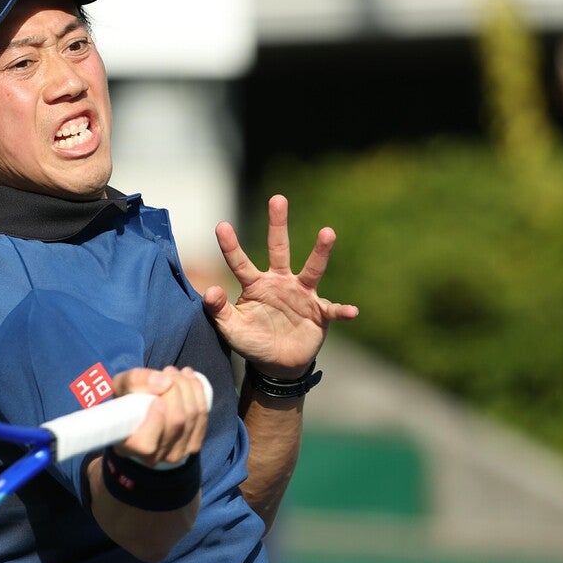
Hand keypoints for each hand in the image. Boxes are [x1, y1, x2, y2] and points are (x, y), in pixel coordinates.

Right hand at [111, 366, 209, 465]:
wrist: (141, 417)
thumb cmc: (127, 402)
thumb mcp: (121, 386)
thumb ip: (136, 380)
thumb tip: (165, 382)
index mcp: (129, 446)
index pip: (146, 443)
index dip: (156, 420)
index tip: (156, 399)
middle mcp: (153, 457)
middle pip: (176, 421)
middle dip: (175, 389)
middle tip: (167, 371)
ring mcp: (176, 453)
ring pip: (192, 416)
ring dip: (187, 386)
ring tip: (175, 373)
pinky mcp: (193, 445)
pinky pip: (203, 416)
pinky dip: (198, 392)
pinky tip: (189, 378)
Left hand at [202, 195, 357, 377]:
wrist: (277, 364)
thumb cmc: (252, 340)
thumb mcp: (230, 328)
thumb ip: (218, 310)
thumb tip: (210, 290)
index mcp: (256, 285)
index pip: (239, 263)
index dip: (230, 246)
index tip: (221, 225)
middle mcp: (280, 282)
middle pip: (279, 249)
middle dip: (277, 225)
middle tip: (277, 198)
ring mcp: (302, 295)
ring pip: (312, 270)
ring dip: (320, 253)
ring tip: (327, 232)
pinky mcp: (319, 313)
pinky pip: (332, 310)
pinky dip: (342, 311)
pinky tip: (351, 311)